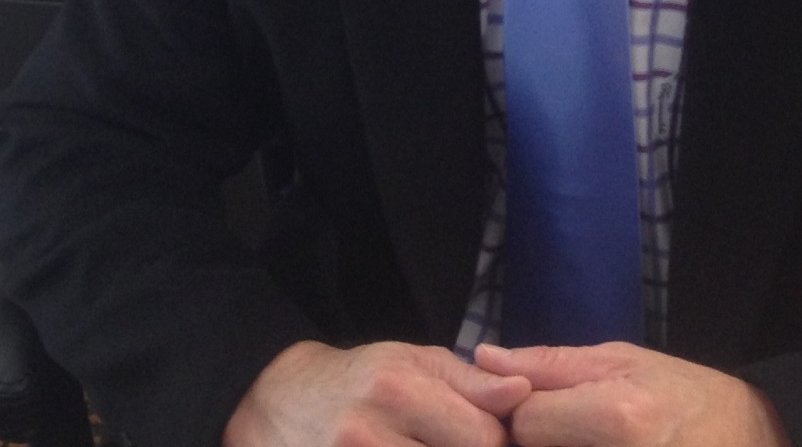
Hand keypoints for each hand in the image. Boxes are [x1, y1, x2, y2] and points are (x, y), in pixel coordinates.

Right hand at [222, 339, 531, 446]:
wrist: (278, 405)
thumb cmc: (361, 381)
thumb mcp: (414, 362)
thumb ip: (472, 381)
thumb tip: (523, 391)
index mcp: (396, 390)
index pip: (483, 438)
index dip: (500, 444)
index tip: (493, 438)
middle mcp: (367, 436)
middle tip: (461, 445)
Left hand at [475, 341, 789, 446]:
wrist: (750, 445)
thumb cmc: (688, 397)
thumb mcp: (626, 361)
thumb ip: (552, 364)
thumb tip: (483, 358)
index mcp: (621, 418)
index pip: (525, 421)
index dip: (528, 411)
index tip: (552, 406)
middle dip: (544, 440)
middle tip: (576, 431)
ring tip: (589, 442)